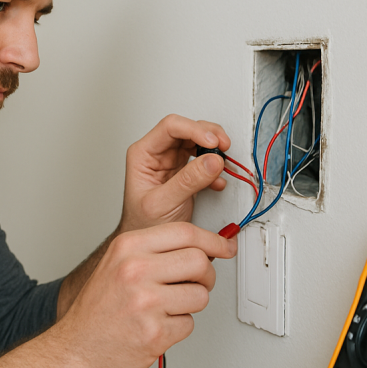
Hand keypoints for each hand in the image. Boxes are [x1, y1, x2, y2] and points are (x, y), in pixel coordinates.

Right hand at [54, 222, 237, 367]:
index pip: (185, 232)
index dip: (213, 239)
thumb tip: (202, 247)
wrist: (76, 348)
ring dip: (191, 305)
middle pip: (200, 261)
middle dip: (206, 276)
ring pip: (200, 295)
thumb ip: (155, 251)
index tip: (225, 246)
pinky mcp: (155, 332)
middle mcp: (135, 271)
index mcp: (127, 248)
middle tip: (196, 284)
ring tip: (167, 308)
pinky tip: (157, 326)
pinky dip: (178, 328)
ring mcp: (146, 302)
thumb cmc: (98, 309)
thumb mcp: (118, 264)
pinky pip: (189, 324)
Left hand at [119, 114, 231, 232]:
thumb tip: (212, 161)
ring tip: (223, 164)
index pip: (170, 127)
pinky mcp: (186, 173)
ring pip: (197, 142)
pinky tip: (217, 181)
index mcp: (143, 154)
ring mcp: (172, 162)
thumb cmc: (143, 223)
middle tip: (223, 148)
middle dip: (209, 136)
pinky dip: (215, 168)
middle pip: (187, 129)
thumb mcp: (163, 203)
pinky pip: (204, 160)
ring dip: (214, 150)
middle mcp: (157, 154)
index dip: (194, 130)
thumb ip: (187, 181)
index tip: (212, 142)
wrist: (147, 240)